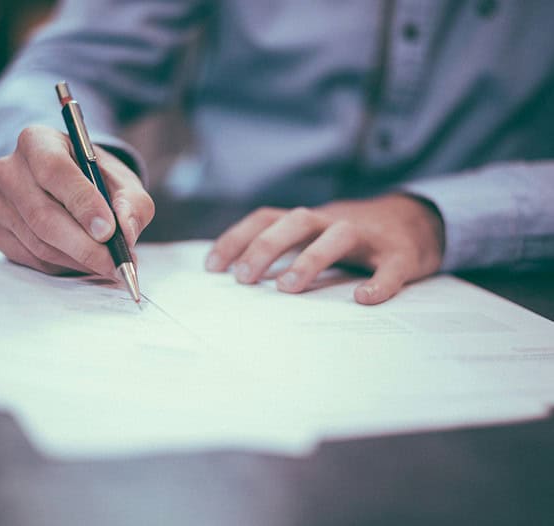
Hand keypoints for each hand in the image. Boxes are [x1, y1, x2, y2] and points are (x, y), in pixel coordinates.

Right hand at [0, 125, 154, 275]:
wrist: (74, 188)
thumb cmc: (98, 180)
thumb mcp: (124, 183)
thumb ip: (132, 204)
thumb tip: (126, 232)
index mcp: (37, 141)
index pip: (54, 170)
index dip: (82, 203)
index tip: (108, 231)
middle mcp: (9, 169)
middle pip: (42, 214)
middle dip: (84, 245)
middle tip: (115, 262)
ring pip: (38, 242)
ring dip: (78, 260)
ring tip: (108, 264)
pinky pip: (31, 258)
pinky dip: (63, 266)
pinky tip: (83, 261)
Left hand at [205, 194, 444, 304]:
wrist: (417, 221)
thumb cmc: (353, 237)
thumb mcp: (315, 236)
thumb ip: (285, 250)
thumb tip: (238, 278)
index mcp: (309, 220)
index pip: (266, 218)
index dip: (237, 238)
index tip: (212, 267)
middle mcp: (334, 221)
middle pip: (296, 221)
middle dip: (266, 246)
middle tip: (243, 278)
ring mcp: (369, 236)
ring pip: (338, 236)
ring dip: (310, 258)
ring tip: (287, 287)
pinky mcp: (401, 254)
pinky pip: (390, 267)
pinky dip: (379, 282)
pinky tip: (364, 299)